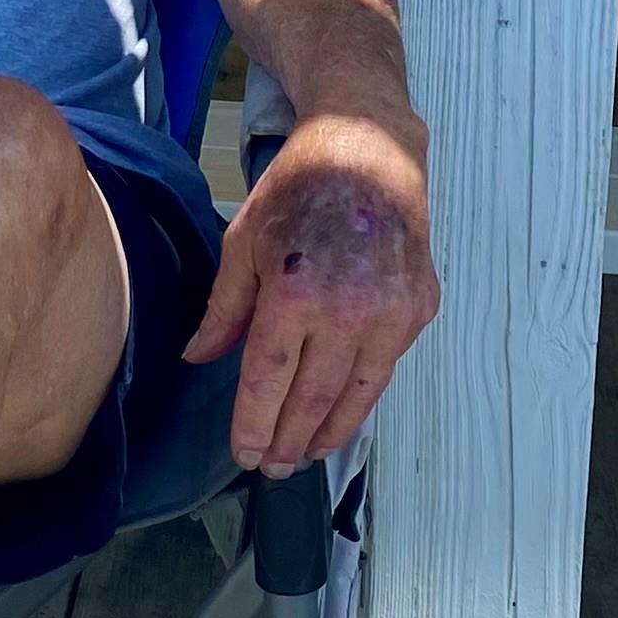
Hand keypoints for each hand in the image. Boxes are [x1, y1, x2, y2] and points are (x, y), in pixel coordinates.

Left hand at [186, 100, 436, 477]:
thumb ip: (224, 308)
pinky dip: (362, 395)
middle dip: (290, 440)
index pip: (269, 380)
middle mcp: (348, 309)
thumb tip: (198, 359)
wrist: (370, 148)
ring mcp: (391, 312)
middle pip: (313, 398)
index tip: (245, 454)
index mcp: (294, 291)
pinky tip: (341, 410)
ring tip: (306, 453)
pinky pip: (385, 367)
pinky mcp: (419, 308)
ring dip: (331, 431)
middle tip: (273, 468)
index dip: (255, 424)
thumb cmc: (299, 189)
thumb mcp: (244, 240)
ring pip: (358, 394)